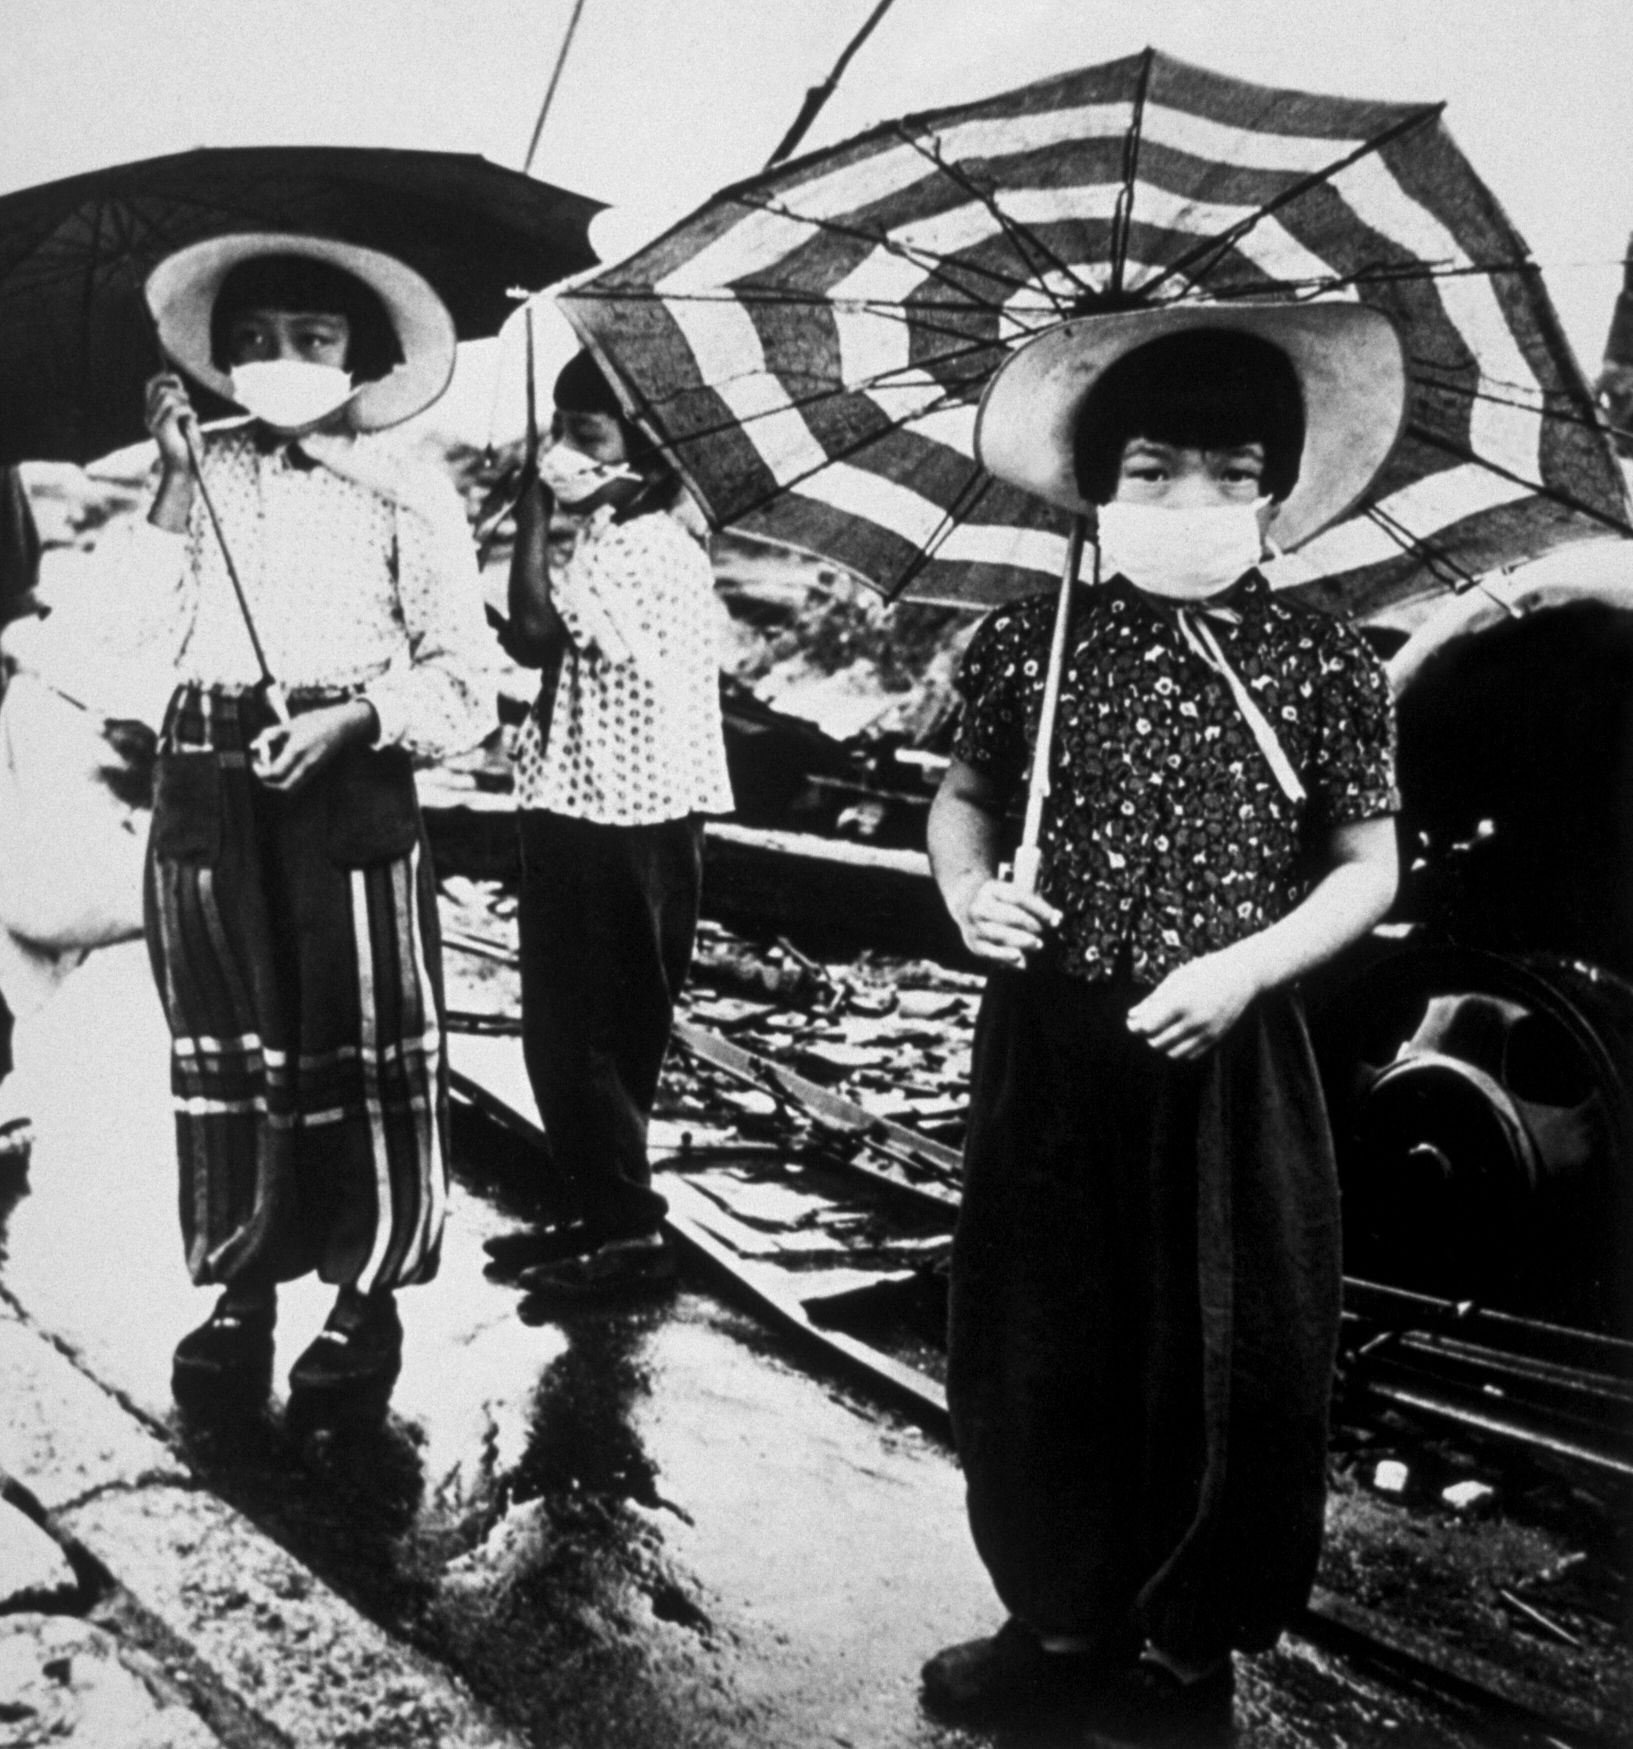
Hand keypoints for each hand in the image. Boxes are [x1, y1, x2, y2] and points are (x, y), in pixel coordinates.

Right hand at [144, 372, 196, 471]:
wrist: (182, 467)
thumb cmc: (187, 446)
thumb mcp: (185, 421)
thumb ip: (180, 404)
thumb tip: (180, 387)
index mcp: (152, 412)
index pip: (150, 386)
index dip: (162, 377)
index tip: (177, 380)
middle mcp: (150, 415)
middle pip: (158, 388)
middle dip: (176, 388)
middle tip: (188, 399)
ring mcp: (154, 421)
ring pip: (166, 397)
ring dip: (182, 400)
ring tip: (190, 411)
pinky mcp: (162, 429)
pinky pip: (175, 409)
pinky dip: (188, 410)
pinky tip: (194, 417)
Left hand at [250, 700, 375, 794]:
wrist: (340, 725)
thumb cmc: (314, 721)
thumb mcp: (290, 724)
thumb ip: (271, 734)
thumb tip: (254, 745)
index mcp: (297, 751)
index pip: (275, 772)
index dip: (260, 771)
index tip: (254, 763)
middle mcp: (306, 764)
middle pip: (284, 787)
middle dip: (269, 783)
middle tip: (261, 771)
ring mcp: (313, 769)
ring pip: (292, 787)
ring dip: (279, 782)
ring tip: (272, 767)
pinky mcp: (316, 770)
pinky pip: (299, 781)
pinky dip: (287, 779)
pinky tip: (284, 765)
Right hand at [953, 875, 1061, 967]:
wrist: (965, 901)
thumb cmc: (998, 899)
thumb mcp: (1010, 893)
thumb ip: (1033, 904)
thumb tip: (1058, 918)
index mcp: (991, 888)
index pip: (1019, 897)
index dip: (1040, 909)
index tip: (1056, 919)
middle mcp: (979, 906)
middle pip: (1010, 916)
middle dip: (1031, 925)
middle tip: (1044, 931)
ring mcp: (973, 925)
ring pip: (1001, 934)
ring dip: (1022, 941)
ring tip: (1038, 944)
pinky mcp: (972, 943)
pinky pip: (991, 952)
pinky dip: (1006, 956)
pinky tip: (1021, 958)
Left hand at [1126, 945, 1262, 1060]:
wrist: (1242, 974)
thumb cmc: (1204, 971)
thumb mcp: (1176, 979)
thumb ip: (1153, 1000)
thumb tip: (1132, 1017)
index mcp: (1181, 1002)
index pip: (1148, 1027)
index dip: (1136, 1026)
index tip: (1133, 1021)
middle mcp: (1194, 1021)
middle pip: (1157, 1042)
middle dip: (1147, 1035)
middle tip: (1147, 1023)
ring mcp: (1206, 1032)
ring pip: (1172, 1053)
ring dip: (1162, 1044)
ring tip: (1163, 1029)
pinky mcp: (1216, 1038)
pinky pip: (1190, 1055)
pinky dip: (1179, 1049)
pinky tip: (1178, 1035)